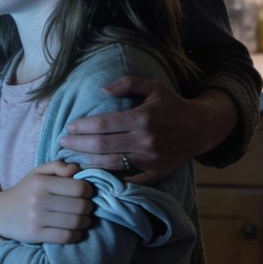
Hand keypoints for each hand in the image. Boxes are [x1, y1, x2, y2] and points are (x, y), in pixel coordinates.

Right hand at [0, 161, 94, 243]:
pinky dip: (76, 235)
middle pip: (80, 206)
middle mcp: (38, 199)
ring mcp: (37, 218)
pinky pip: (66, 237)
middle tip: (86, 208)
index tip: (86, 193)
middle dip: (88, 208)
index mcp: (41, 182)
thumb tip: (76, 168)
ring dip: (85, 222)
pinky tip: (75, 231)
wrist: (0, 214)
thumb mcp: (36, 173)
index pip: (79, 188)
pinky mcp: (36, 234)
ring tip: (83, 220)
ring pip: (75, 222)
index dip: (88, 191)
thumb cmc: (24, 191)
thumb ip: (56, 166)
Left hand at [59, 76, 223, 183]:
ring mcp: (150, 160)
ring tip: (71, 157)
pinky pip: (128, 179)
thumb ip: (127, 83)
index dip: (82, 127)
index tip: (69, 127)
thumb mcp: (153, 86)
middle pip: (102, 145)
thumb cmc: (171, 105)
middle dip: (77, 144)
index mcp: (142, 118)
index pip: (103, 124)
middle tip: (62, 143)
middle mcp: (145, 140)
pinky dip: (109, 178)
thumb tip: (103, 90)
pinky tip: (93, 174)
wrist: (200, 129)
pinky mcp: (156, 174)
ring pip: (110, 163)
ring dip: (87, 161)